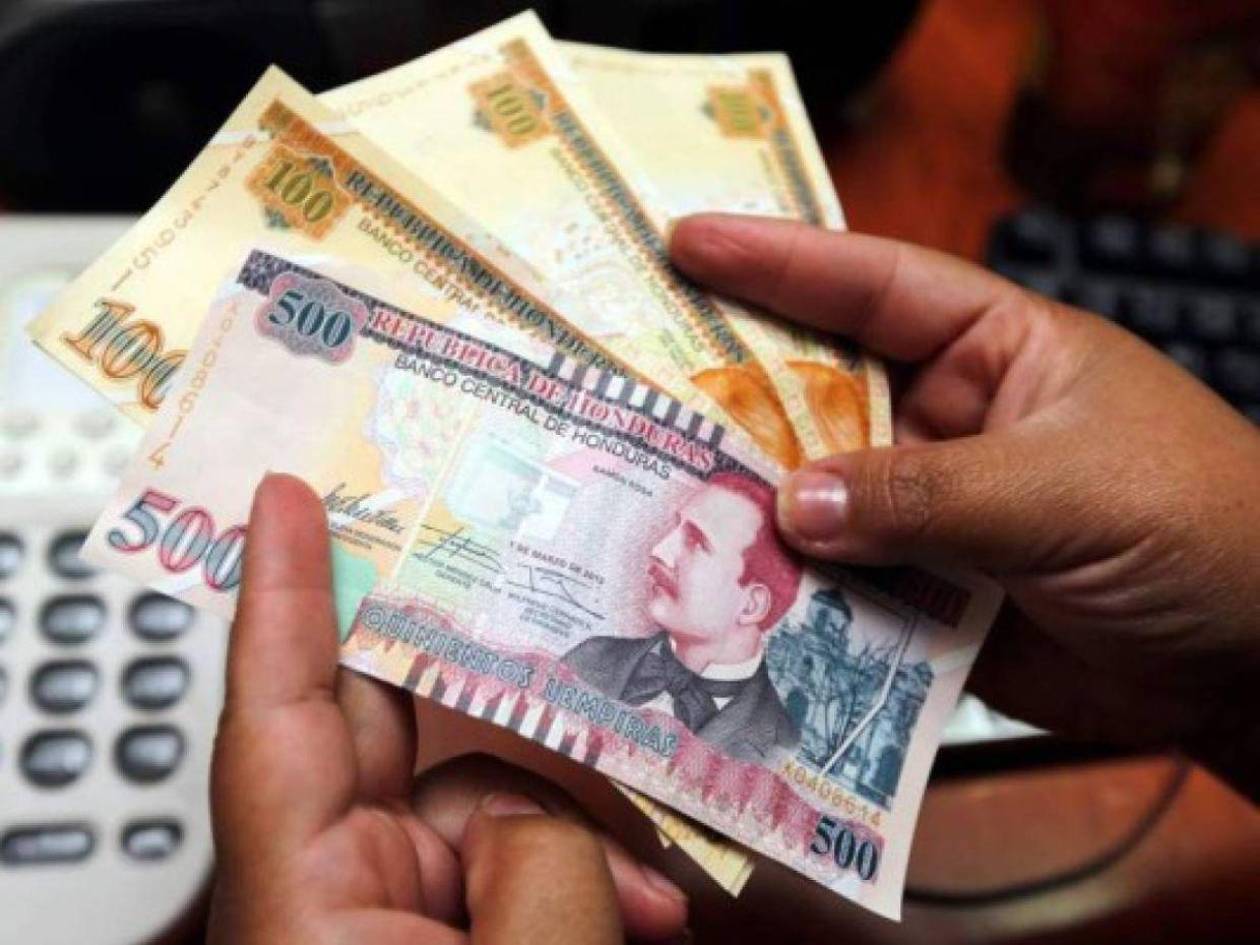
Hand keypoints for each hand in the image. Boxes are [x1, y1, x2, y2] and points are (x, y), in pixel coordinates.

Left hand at [208, 474, 688, 943]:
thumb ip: (544, 863)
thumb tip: (540, 813)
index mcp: (308, 909)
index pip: (276, 718)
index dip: (280, 593)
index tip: (286, 494)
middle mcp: (330, 898)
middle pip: (383, 728)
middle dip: (458, 662)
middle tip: (505, 565)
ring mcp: (384, 913)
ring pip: (475, 799)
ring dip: (566, 832)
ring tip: (645, 905)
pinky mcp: (436, 932)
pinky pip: (503, 856)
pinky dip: (571, 873)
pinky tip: (634, 915)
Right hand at [671, 213, 1259, 797]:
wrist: (1258, 667)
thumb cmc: (1204, 529)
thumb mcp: (1069, 490)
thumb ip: (932, 494)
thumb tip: (794, 504)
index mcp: (996, 350)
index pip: (874, 286)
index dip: (778, 262)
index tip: (685, 242)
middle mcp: (950, 422)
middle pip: (823, 396)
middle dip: (736, 397)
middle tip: (633, 393)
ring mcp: (934, 511)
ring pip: (821, 498)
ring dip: (754, 509)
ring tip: (658, 505)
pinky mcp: (929, 595)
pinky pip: (842, 586)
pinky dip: (792, 597)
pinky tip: (731, 601)